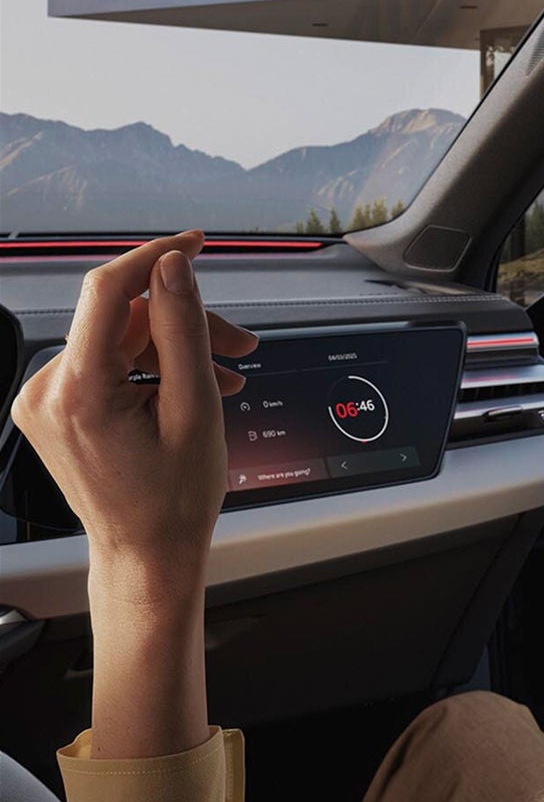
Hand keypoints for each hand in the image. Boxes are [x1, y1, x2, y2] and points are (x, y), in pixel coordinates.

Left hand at [11, 231, 257, 588]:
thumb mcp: (195, 411)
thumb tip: (173, 267)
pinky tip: (189, 387)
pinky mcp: (54, 408)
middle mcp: (48, 391)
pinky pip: (106, 364)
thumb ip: (183, 331)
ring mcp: (45, 401)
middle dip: (184, 324)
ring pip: (119, 341)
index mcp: (78, 393)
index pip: (107, 290)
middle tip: (239, 345)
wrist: (147, 556)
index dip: (155, 258)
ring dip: (174, 349)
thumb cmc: (173, 503)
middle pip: (122, 320)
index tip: (195, 244)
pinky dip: (150, 369)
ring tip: (226, 375)